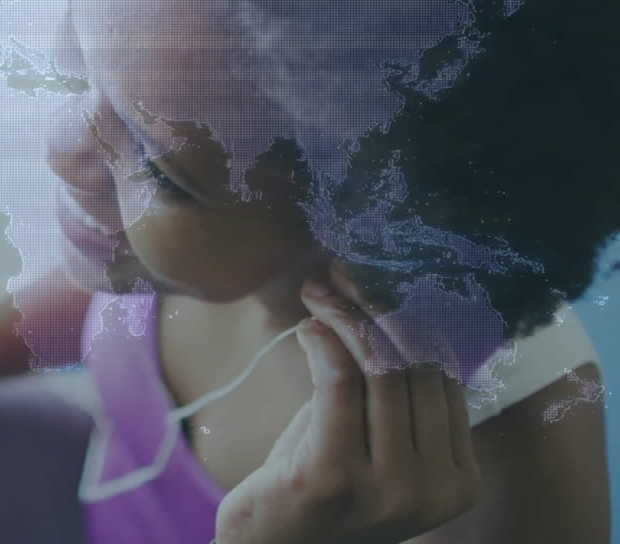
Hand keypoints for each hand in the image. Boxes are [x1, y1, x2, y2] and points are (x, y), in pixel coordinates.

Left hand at [214, 260, 480, 543]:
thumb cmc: (320, 486)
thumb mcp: (375, 441)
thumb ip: (395, 392)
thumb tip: (393, 300)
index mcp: (458, 481)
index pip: (446, 378)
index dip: (414, 319)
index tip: (381, 281)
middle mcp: (434, 489)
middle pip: (416, 369)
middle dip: (378, 309)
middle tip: (343, 276)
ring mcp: (387, 489)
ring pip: (380, 370)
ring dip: (346, 317)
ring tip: (319, 294)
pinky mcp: (332, 478)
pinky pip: (339, 383)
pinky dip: (324, 341)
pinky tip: (308, 327)